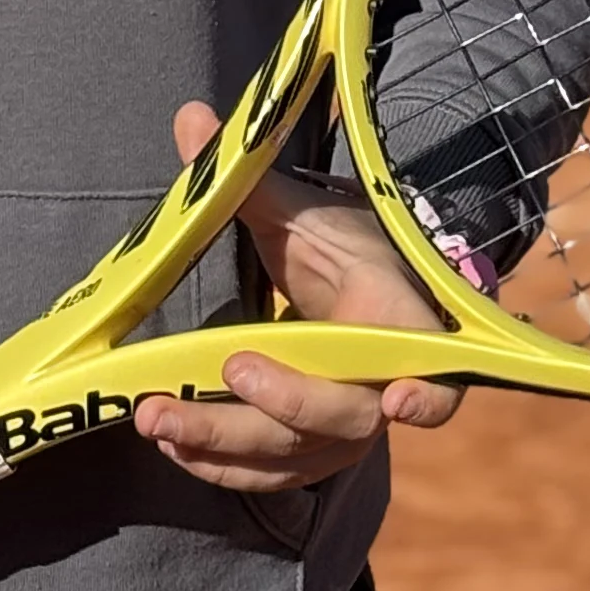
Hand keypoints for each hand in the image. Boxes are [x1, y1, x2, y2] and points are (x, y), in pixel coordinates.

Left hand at [132, 101, 464, 495]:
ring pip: (291, 455)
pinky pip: (269, 472)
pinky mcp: (308, 451)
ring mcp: (344, 430)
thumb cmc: (343, 250)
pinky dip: (220, 463)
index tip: (395, 398)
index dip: (426, 397)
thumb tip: (190, 118)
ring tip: (156, 420)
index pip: (433, 374)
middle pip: (337, 421)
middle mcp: (380, 389)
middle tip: (217, 376)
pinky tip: (172, 444)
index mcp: (399, 324)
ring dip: (222, 445)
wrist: (355, 293)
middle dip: (271, 408)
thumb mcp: (304, 211)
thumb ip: (249, 178)